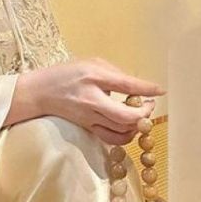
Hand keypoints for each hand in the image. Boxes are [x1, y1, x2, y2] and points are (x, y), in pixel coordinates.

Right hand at [7, 57, 164, 145]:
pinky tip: (127, 126)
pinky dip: (125, 135)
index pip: (126, 85)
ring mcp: (89, 117)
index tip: (160, 91)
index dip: (146, 89)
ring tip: (139, 114)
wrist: (40, 92)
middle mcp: (92, 100)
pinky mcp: (88, 128)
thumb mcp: (89, 63)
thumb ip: (113, 73)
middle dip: (144, 113)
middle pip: (126, 115)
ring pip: (122, 130)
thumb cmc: (66, 74)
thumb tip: (135, 87)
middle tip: (149, 105)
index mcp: (93, 77)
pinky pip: (112, 138)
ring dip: (137, 124)